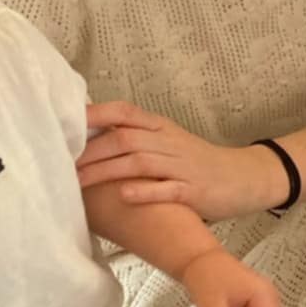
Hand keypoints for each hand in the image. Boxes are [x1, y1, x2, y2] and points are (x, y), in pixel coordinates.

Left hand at [79, 102, 285, 220]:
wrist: (244, 178)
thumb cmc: (199, 163)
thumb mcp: (169, 143)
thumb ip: (137, 138)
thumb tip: (93, 138)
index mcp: (161, 128)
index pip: (124, 112)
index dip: (95, 114)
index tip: (64, 124)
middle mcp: (169, 143)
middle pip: (124, 139)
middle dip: (90, 152)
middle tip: (61, 166)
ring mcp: (183, 167)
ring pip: (139, 162)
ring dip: (106, 171)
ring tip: (78, 183)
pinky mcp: (195, 191)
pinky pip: (168, 188)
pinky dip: (145, 190)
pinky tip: (124, 194)